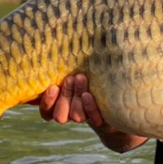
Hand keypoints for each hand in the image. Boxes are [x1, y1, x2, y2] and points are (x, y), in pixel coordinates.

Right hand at [28, 73, 147, 152]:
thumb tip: (50, 45)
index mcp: (59, 105)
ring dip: (77, 97)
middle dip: (65, 95)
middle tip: (71, 78)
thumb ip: (62, 66)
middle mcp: (71, 114)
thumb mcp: (75, 68)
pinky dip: (89, 106)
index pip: (47, 112)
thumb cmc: (89, 72)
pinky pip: (93, 118)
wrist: (116, 91)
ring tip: (81, 78)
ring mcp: (86, 117)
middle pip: (60, 115)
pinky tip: (89, 94)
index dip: (47, 102)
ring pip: (76, 116)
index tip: (53, 86)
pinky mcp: (100, 118)